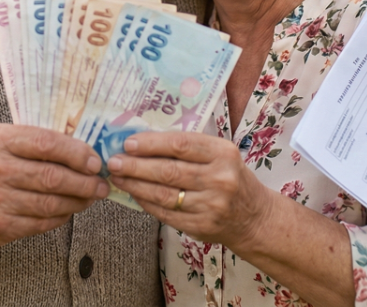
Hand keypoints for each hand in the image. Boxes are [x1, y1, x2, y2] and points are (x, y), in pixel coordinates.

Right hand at [0, 124, 108, 245]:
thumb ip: (34, 141)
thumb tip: (83, 151)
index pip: (46, 144)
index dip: (77, 153)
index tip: (95, 161)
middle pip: (52, 177)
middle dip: (84, 182)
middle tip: (101, 184)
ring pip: (50, 203)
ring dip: (77, 202)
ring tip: (90, 198)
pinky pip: (40, 223)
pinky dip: (59, 217)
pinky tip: (68, 210)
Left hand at [106, 131, 270, 248]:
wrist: (254, 218)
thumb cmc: (231, 178)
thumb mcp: (221, 155)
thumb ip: (190, 148)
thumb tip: (144, 140)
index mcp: (223, 153)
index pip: (181, 145)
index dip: (151, 144)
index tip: (128, 143)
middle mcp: (219, 179)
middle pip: (168, 171)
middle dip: (135, 166)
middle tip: (113, 161)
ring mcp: (210, 205)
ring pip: (163, 194)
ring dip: (135, 185)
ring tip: (117, 177)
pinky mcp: (200, 226)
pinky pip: (165, 213)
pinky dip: (146, 202)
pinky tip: (134, 193)